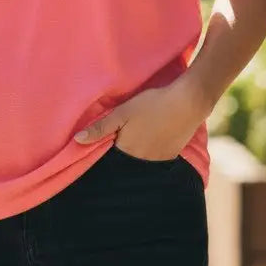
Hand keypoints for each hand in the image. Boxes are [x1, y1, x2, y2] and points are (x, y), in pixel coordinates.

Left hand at [73, 80, 209, 161]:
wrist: (187, 102)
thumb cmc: (152, 104)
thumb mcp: (122, 112)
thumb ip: (100, 128)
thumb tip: (77, 141)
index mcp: (127, 151)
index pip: (109, 161)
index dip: (105, 153)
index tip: (103, 146)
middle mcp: (142, 162)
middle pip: (125, 163)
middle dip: (119, 156)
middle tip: (120, 140)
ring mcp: (159, 160)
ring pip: (140, 163)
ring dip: (135, 155)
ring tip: (136, 139)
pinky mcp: (171, 156)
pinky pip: (154, 160)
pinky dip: (149, 153)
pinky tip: (150, 139)